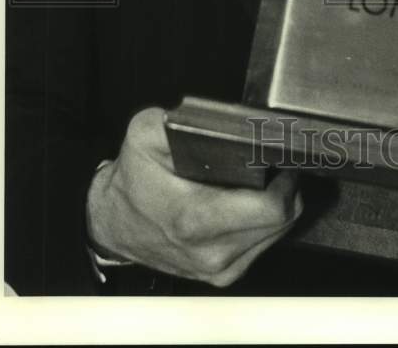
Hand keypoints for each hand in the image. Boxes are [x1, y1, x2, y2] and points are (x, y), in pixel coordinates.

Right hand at [87, 107, 301, 287]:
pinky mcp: (223, 275)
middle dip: (283, 188)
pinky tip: (243, 205)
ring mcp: (218, 267)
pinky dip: (262, 224)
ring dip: (274, 206)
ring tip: (253, 184)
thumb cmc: (132, 180)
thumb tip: (219, 121)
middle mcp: (210, 250)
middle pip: (282, 220)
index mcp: (195, 218)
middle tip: (270, 167)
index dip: (284, 179)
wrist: (112, 221)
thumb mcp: (146, 134)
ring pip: (278, 234)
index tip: (279, 160)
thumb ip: (182, 122)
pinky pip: (263, 246)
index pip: (272, 208)